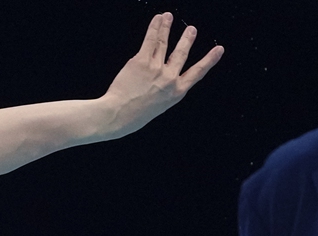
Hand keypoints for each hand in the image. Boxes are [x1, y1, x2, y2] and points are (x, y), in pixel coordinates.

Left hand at [101, 13, 223, 137]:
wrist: (117, 116)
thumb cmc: (132, 117)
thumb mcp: (156, 109)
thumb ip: (162, 94)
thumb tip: (159, 86)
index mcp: (176, 93)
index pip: (197, 73)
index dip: (209, 60)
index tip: (218, 50)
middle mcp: (169, 78)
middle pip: (181, 53)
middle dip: (187, 40)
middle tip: (191, 30)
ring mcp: (156, 68)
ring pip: (164, 43)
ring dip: (167, 28)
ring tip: (169, 17)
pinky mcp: (141, 61)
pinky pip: (150, 40)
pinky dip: (155, 27)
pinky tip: (158, 19)